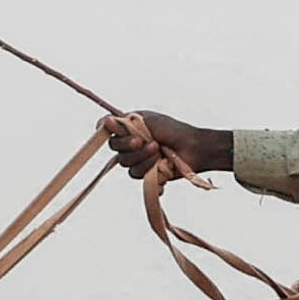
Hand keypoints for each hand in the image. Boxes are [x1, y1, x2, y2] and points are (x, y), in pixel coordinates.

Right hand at [103, 109, 232, 179]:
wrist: (194, 147)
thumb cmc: (173, 130)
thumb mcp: (148, 120)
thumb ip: (125, 122)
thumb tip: (105, 121)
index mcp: (128, 131)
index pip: (109, 137)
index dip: (116, 139)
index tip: (131, 137)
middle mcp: (131, 147)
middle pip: (118, 154)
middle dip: (135, 149)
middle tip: (153, 143)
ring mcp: (139, 162)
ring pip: (129, 168)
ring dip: (146, 160)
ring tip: (161, 153)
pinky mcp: (148, 175)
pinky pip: (141, 179)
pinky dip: (152, 175)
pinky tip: (162, 170)